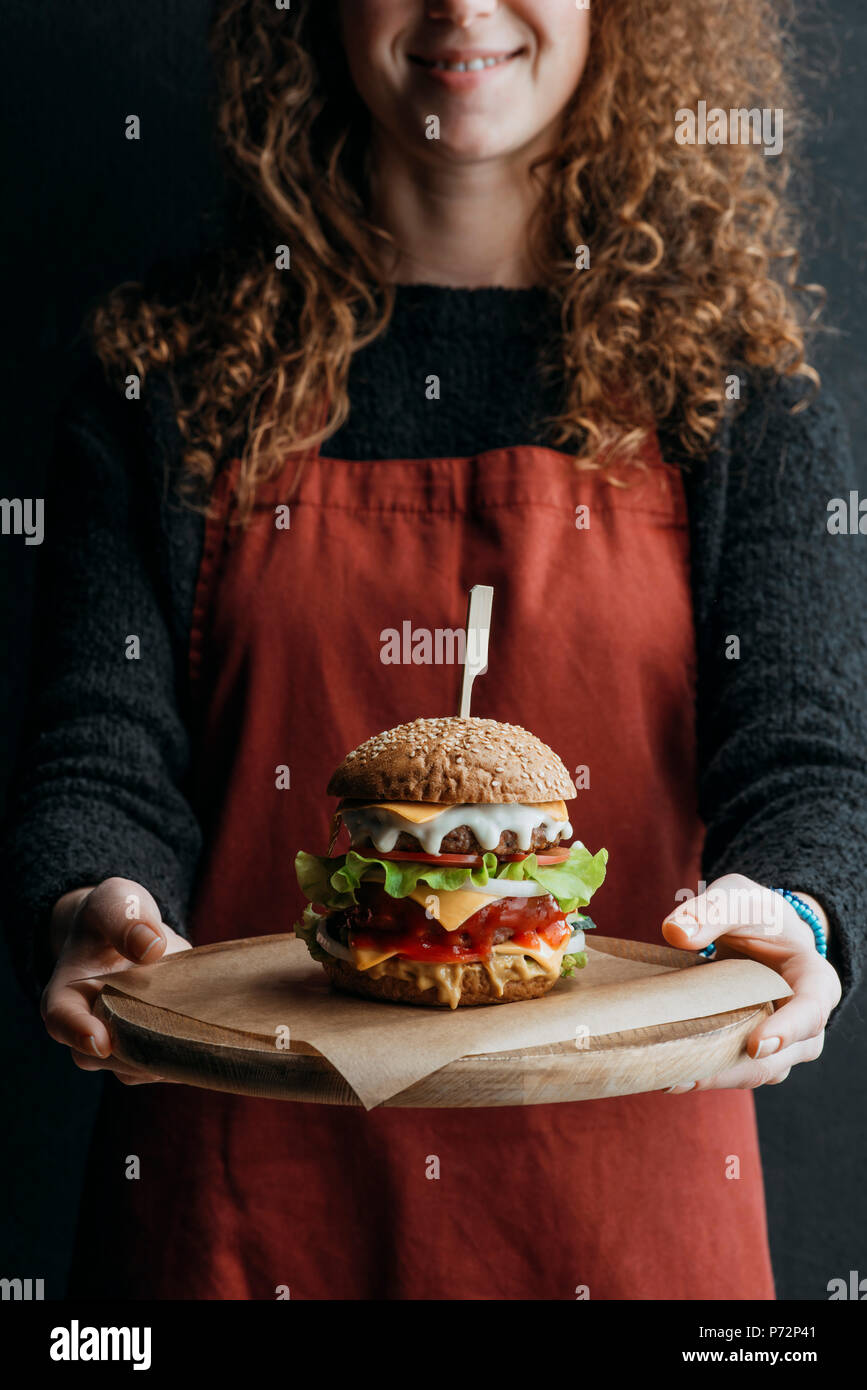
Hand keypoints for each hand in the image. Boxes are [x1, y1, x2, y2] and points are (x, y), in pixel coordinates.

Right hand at [41, 876, 190, 1084]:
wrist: (132, 932)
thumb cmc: (116, 915)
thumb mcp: (116, 901)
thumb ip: (125, 919)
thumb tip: (150, 948)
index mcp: (68, 994)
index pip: (62, 1020)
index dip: (78, 1033)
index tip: (101, 1041)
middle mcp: (90, 1026)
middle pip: (102, 1056)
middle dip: (132, 1052)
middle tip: (168, 1031)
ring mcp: (123, 1040)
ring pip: (136, 1068)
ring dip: (162, 1060)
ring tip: (192, 1035)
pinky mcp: (154, 1044)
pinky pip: (165, 1067)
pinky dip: (183, 1059)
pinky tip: (208, 1042)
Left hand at [660, 873, 840, 1090]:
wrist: (760, 932)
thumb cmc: (755, 914)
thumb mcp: (737, 899)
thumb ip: (711, 911)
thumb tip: (677, 933)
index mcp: (815, 980)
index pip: (811, 1009)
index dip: (788, 1029)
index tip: (756, 1044)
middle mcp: (806, 1021)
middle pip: (781, 1055)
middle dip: (737, 1068)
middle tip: (692, 1073)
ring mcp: (782, 1043)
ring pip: (757, 1072)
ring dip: (718, 1078)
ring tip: (674, 1079)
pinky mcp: (754, 1052)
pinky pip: (737, 1071)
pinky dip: (708, 1074)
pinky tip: (671, 1075)